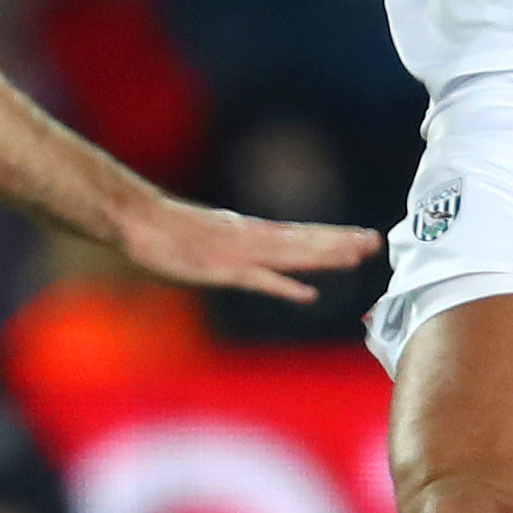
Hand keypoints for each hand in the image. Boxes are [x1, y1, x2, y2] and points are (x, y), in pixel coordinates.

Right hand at [114, 197, 382, 303]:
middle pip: (303, 242)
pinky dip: (284, 287)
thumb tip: (257, 249)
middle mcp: (251, 238)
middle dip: (340, 243)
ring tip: (356, 256)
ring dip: (324, 257)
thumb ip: (235, 240)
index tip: (363, 236)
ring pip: (290, 257)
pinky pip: (258, 281)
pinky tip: (308, 293)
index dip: (333, 236)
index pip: (300, 233)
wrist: (136, 219)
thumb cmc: (167, 228)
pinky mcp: (220, 270)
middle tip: (376, 242)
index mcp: (250, 230)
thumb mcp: (209, 230)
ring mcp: (237, 254)